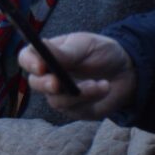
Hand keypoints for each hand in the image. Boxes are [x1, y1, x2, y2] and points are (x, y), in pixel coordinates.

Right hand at [18, 32, 136, 119]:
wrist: (128, 71)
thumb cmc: (103, 52)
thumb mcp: (86, 45)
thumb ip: (64, 51)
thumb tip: (40, 45)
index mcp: (48, 54)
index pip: (27, 57)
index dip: (29, 62)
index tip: (40, 65)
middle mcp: (50, 75)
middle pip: (35, 83)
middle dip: (45, 84)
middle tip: (57, 83)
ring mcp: (61, 94)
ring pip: (56, 100)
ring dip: (78, 93)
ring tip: (100, 84)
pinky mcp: (75, 109)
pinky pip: (75, 109)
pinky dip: (90, 98)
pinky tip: (105, 87)